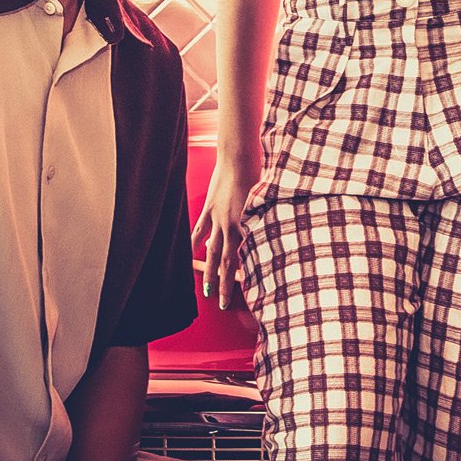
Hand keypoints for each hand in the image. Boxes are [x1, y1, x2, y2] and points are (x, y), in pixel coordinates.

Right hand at [193, 158, 254, 310]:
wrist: (239, 158)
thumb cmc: (258, 176)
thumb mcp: (267, 201)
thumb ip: (265, 220)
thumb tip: (271, 233)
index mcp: (248, 226)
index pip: (245, 259)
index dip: (243, 278)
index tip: (245, 294)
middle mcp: (231, 226)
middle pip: (225, 262)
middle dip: (223, 284)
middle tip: (221, 303)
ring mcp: (217, 219)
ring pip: (210, 252)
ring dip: (207, 272)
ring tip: (205, 290)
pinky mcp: (208, 209)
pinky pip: (199, 231)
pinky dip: (194, 244)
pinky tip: (189, 257)